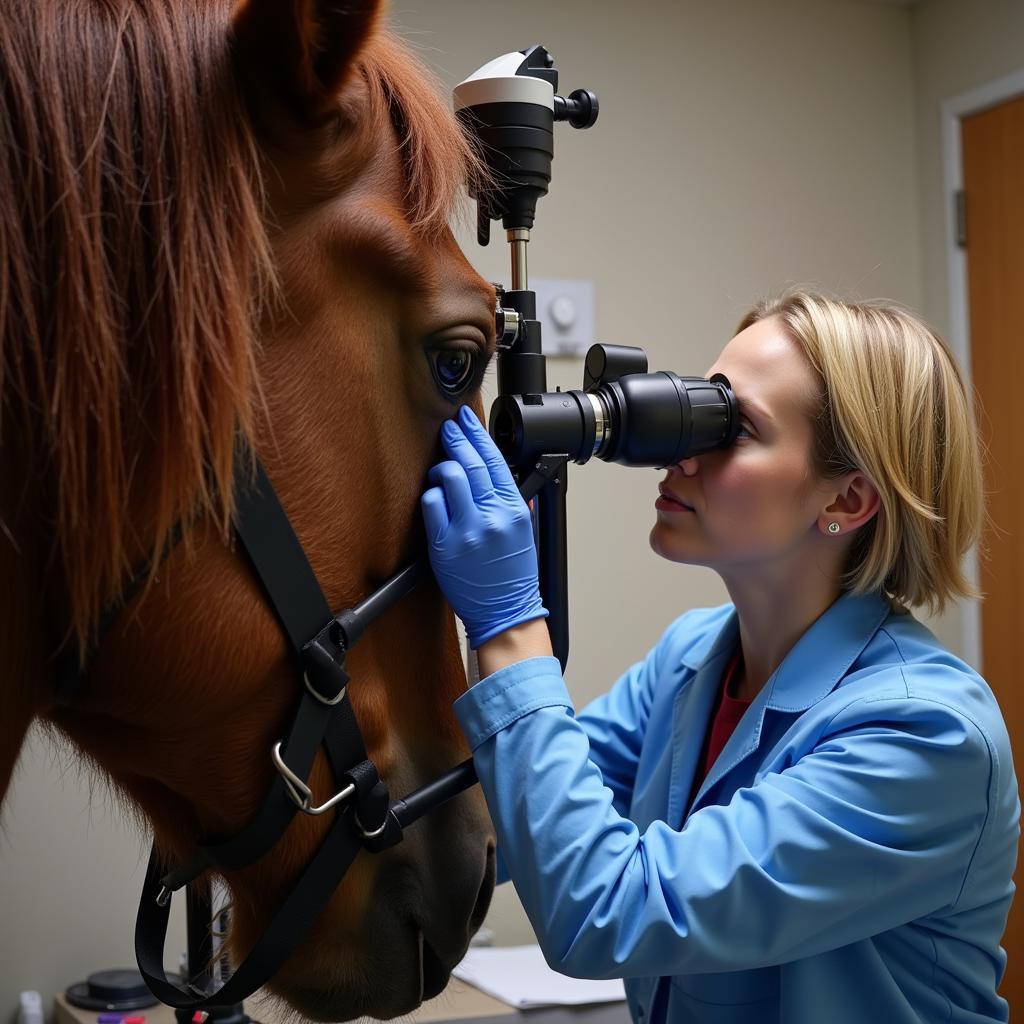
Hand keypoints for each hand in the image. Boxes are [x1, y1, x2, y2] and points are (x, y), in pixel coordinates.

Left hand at [421, 405, 547, 648]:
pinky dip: (431, 496)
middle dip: (456, 439)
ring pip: (450, 478)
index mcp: (513, 508)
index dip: (477, 434)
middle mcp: (492, 515)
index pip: (495, 459)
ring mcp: (467, 529)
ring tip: (442, 468)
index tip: (466, 420)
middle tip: (448, 427)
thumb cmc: (513, 575)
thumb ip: (513, 501)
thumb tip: (500, 475)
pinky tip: (435, 496)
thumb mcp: (524, 532)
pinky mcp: (445, 544)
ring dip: (442, 468)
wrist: (505, 611)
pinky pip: (432, 505)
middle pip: (471, 462)